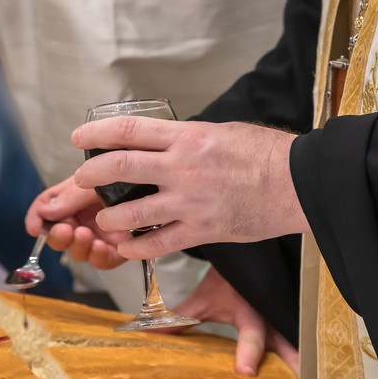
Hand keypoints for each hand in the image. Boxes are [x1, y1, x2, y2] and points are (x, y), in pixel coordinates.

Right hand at [24, 175, 130, 269]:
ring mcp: (101, 234)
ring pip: (78, 250)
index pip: (46, 209)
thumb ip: (71, 196)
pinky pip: (102, 260)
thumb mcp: (96, 180)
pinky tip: (101, 247)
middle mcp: (84, 217)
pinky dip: (98, 256)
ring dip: (77, 245)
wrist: (161, 182)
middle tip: (65, 229)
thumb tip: (44, 211)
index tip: (34, 227)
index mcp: (74, 198)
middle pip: (59, 234)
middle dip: (58, 235)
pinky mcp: (119, 250)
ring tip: (84, 235)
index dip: (36, 218)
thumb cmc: (129, 174)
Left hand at [72, 117, 307, 258]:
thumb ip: (187, 140)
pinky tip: (127, 248)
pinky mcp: (202, 230)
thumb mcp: (221, 132)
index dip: (97, 133)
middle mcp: (182, 168)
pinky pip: (157, 243)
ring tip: (104, 219)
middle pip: (120, 167)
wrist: (298, 182)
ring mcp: (190, 201)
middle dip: (91, 175)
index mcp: (187, 137)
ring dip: (109, 218)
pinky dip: (136, 248)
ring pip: (131, 213)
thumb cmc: (265, 154)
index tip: (79, 138)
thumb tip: (164, 145)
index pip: (129, 130)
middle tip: (82, 180)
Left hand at [175, 267, 299, 375]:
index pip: (251, 334)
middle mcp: (271, 320)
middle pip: (287, 345)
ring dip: (301, 367)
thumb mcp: (203, 301)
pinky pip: (298, 343)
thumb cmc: (224, 286)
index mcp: (250, 313)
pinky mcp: (290, 326)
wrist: (245, 262)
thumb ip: (179, 319)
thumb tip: (148, 334)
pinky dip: (301, 361)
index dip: (248, 352)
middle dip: (293, 367)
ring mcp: (284, 324)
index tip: (245, 372)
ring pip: (298, 344)